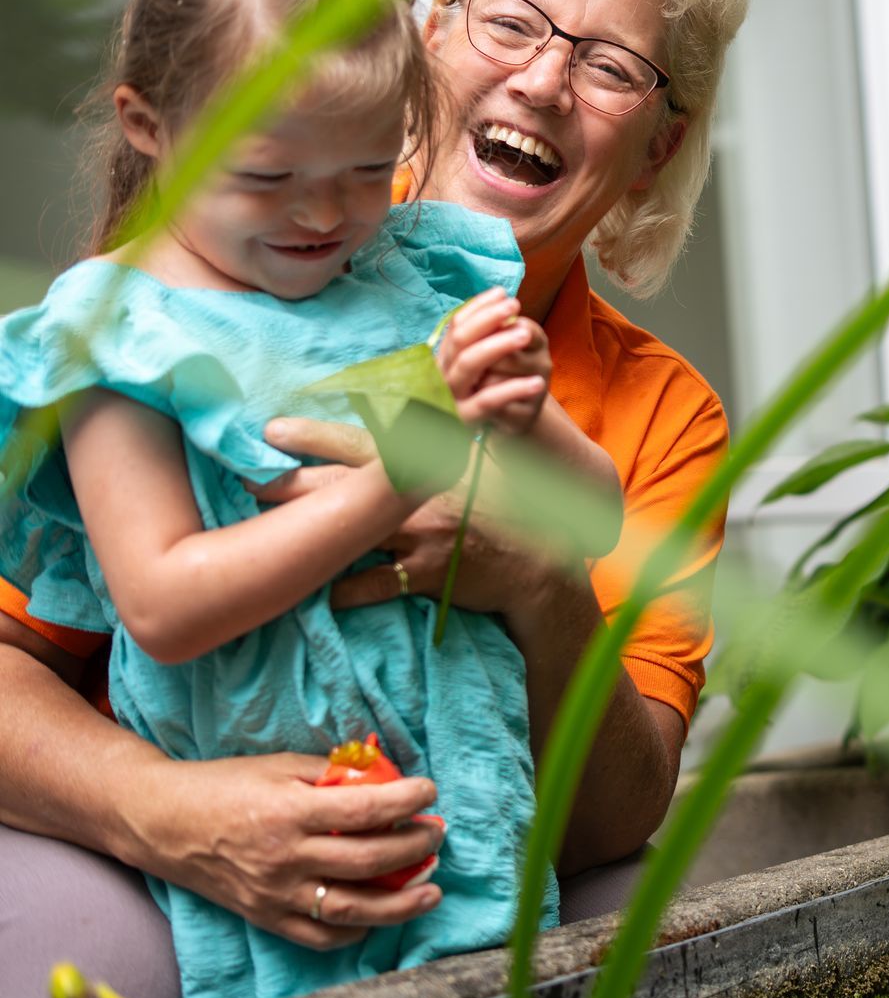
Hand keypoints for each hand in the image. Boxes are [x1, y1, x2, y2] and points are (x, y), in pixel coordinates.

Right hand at [120, 751, 443, 949]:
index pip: (368, 810)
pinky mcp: (266, 917)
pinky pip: (320, 936)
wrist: (162, 823)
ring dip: (401, 903)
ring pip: (353, 910)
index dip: (408, 800)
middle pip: (370, 861)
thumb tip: (384, 778)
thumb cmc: (225, 785)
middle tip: (436, 834)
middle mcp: (286, 858)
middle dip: (416, 847)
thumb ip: (331, 774)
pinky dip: (356, 929)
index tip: (430, 791)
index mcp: (290, 813)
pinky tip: (380, 914)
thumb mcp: (279, 766)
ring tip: (432, 891)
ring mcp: (276, 894)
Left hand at [253, 417, 550, 612]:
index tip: (271, 429)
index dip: (312, 435)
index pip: (359, 443)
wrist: (536, 562)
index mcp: (425, 463)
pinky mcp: (423, 576)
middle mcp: (414, 496)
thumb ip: (446, 438)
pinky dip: (338, 590)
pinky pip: (370, 586)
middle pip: (337, 488)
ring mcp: (418, 536)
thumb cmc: (507, 508)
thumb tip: (422, 405)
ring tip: (257, 537)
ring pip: (345, 535)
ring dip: (300, 536)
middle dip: (287, 483)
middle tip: (243, 479)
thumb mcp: (479, 463)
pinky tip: (309, 591)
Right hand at [437, 288, 549, 435]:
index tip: (502, 293)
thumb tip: (501, 299)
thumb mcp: (488, 363)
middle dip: (488, 319)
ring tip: (525, 335)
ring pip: (469, 363)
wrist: (487, 434)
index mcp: (446, 357)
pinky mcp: (465, 419)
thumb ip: (489, 336)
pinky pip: (487, 400)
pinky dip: (513, 390)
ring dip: (497, 344)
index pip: (456, 324)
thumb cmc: (492, 391)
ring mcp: (451, 396)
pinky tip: (537, 383)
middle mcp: (443, 373)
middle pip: (460, 339)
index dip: (478, 307)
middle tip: (515, 305)